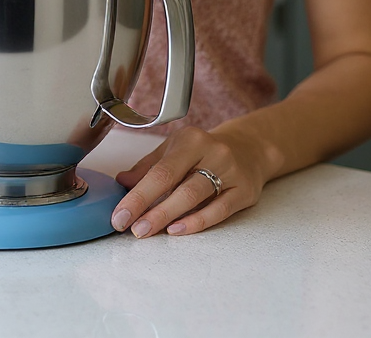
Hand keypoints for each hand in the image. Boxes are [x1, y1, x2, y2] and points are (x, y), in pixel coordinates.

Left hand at [110, 125, 268, 237]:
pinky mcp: (244, 191)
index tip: (119, 214)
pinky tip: (177, 230)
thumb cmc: (206, 151)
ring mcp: (230, 172)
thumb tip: (123, 182)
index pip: (159, 170)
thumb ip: (149, 166)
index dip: (137, 195)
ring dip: (167, 216)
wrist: (250, 149)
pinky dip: (196, 222)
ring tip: (147, 230)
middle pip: (175, 183)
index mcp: (189, 140)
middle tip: (130, 227)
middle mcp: (211, 152)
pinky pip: (218, 211)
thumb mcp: (176, 150)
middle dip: (149, 208)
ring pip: (195, 197)